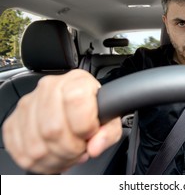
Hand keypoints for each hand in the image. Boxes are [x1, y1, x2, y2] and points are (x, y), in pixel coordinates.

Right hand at [2, 69, 121, 173]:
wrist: (73, 107)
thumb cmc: (93, 113)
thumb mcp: (111, 120)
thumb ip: (109, 132)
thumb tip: (95, 146)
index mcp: (77, 81)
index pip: (75, 100)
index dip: (85, 126)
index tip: (90, 133)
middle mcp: (49, 88)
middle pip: (53, 128)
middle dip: (71, 149)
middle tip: (80, 149)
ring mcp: (28, 104)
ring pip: (36, 145)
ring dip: (56, 159)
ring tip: (68, 155)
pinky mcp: (13, 122)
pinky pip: (21, 152)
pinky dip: (40, 163)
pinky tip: (54, 156)